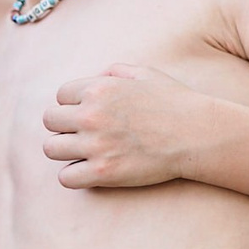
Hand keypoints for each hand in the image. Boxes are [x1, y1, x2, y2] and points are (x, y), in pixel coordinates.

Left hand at [41, 65, 207, 188]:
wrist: (198, 135)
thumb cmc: (175, 102)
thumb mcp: (146, 73)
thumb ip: (116, 71)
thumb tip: (97, 77)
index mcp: (99, 89)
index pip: (60, 96)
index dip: (73, 105)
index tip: (88, 114)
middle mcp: (91, 115)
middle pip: (50, 121)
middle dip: (64, 126)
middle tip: (84, 134)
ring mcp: (96, 145)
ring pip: (51, 149)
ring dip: (65, 151)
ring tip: (83, 153)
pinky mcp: (103, 173)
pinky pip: (65, 178)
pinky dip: (74, 176)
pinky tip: (89, 171)